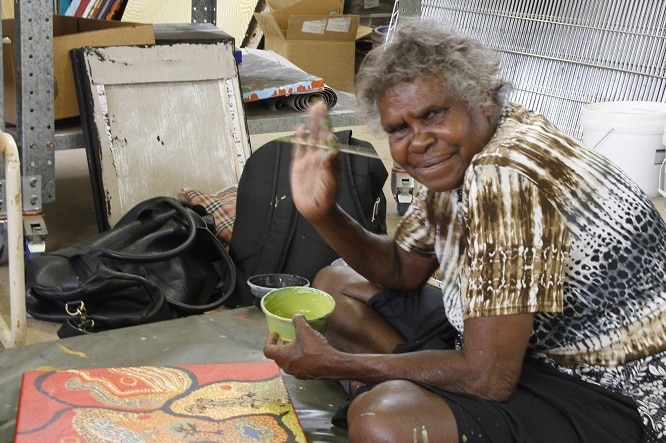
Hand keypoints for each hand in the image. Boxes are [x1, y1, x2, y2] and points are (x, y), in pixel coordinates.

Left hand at [263, 314, 334, 379]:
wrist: (332, 365)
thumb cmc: (316, 350)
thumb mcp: (306, 331)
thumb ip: (298, 321)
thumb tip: (296, 316)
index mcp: (283, 356)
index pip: (268, 349)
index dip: (269, 340)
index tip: (275, 334)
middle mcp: (286, 366)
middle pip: (277, 356)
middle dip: (280, 347)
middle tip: (286, 338)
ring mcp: (295, 373)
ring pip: (287, 362)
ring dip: (289, 353)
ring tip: (297, 344)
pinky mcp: (305, 376)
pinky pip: (297, 367)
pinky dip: (298, 359)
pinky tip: (307, 352)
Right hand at [290, 101, 340, 221]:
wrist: (316, 209)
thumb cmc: (327, 197)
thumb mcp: (331, 182)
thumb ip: (331, 166)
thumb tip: (332, 147)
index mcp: (330, 158)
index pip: (329, 138)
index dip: (328, 127)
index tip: (326, 117)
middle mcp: (320, 155)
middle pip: (319, 133)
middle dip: (319, 119)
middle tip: (318, 105)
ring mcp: (309, 158)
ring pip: (310, 137)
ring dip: (311, 124)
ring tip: (311, 109)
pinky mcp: (299, 164)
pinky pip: (299, 148)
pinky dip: (299, 138)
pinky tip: (300, 128)